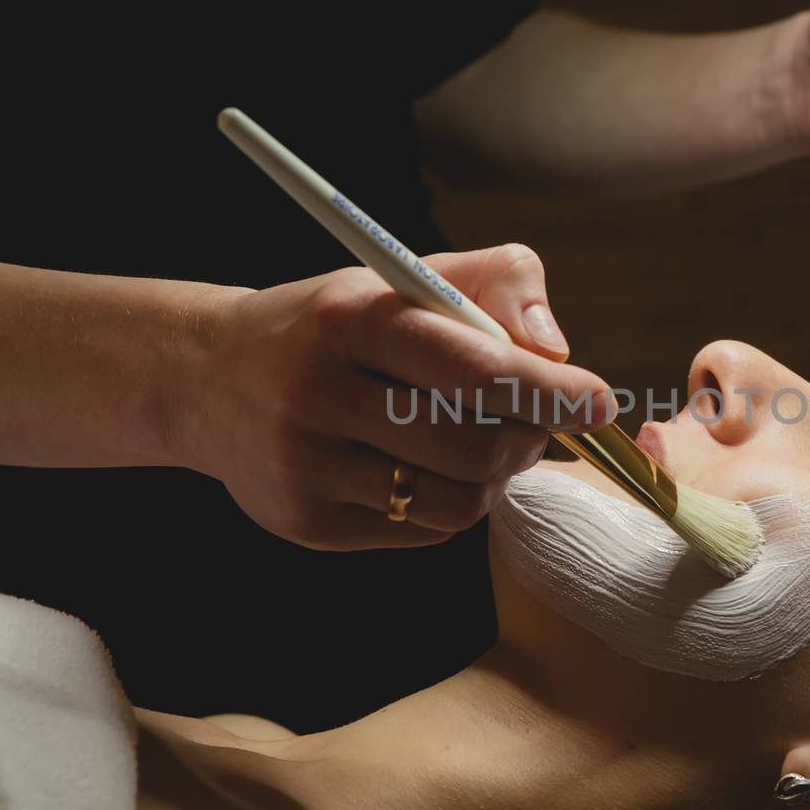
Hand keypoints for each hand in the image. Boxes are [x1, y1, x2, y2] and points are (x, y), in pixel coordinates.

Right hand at [173, 244, 611, 549]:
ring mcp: (307, 466)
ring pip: (454, 500)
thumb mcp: (405, 277)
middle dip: (527, 439)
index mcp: (349, 317)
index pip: (473, 366)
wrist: (211, 381)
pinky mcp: (306, 523)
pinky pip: (421, 532)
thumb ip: (495, 284)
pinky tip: (431, 471)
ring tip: (488, 447)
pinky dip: (451, 506)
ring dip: (495, 479)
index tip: (599, 400)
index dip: (549, 391)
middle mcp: (318, 392)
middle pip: (473, 446)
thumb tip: (557, 352)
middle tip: (536, 422)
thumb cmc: (337, 324)